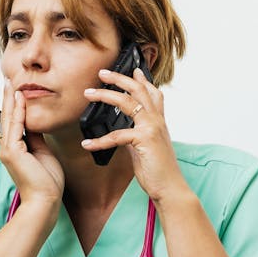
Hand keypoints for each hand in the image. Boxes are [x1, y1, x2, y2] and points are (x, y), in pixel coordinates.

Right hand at [0, 81, 63, 210]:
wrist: (45, 200)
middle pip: (7, 118)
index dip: (12, 107)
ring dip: (10, 100)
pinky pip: (16, 126)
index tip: (14, 93)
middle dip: (7, 99)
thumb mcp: (42, 153)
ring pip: (9, 120)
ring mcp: (8, 150)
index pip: (11, 124)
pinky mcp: (12, 152)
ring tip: (11, 84)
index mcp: (14, 149)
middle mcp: (8, 148)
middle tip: (8, 81)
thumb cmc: (46, 181)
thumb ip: (35, 137)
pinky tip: (19, 98)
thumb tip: (33, 123)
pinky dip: (18, 111)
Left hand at [82, 68, 187, 203]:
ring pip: (127, 102)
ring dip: (105, 95)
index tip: (134, 69)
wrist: (170, 187)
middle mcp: (157, 120)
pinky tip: (87, 143)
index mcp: (158, 121)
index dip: (143, 80)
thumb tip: (123, 132)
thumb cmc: (159, 170)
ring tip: (89, 93)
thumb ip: (136, 136)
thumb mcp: (147, 148)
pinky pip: (116, 135)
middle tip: (102, 72)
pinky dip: (99, 140)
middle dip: (119, 78)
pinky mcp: (144, 139)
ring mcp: (152, 128)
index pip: (153, 93)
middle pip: (138, 90)